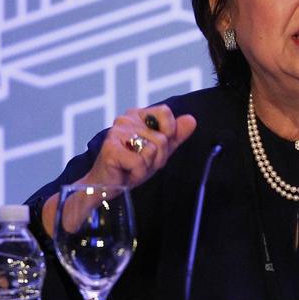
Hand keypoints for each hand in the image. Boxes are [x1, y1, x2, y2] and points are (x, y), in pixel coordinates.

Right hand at [41, 106, 195, 234]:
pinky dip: (138, 173)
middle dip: (158, 157)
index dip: (169, 132)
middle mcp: (125, 119)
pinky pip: (140, 162)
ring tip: (133, 167)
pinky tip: (126, 173)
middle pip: (162, 137)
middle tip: (141, 163)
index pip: (165, 112)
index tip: (156, 147)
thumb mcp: (158, 151)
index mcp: (137, 115)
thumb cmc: (130, 167)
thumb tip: (192, 119)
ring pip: (153, 149)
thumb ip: (175, 136)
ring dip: (147, 166)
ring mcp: (116, 132)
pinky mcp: (111, 148)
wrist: (106, 186)